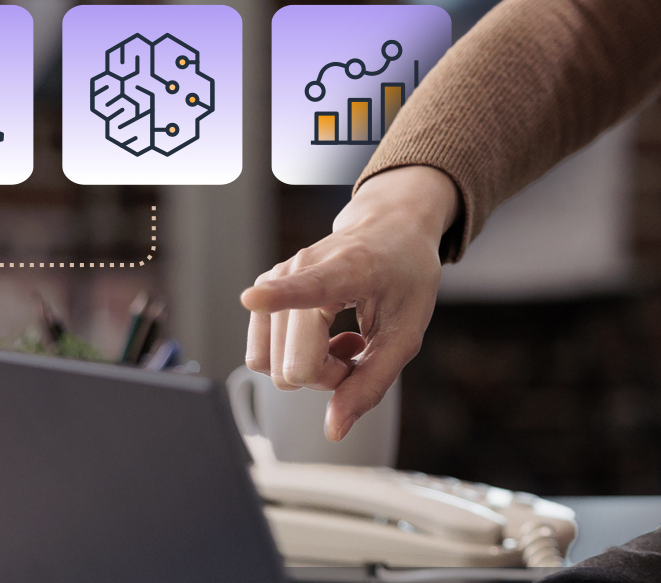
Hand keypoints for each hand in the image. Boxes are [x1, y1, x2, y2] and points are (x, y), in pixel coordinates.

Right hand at [241, 165, 456, 440]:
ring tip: (344, 339)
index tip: (253, 298)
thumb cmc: (404, 277)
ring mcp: (277, 278)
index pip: (308, 286)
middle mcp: (303, 267)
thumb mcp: (407, 334)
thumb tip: (333, 430)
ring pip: (270, 366)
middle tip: (359, 349)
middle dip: (327, 377)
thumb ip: (372, 383)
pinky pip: (262, 356)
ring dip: (310, 369)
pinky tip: (326, 337)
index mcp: (349, 269)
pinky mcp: (263, 293)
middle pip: (293, 366)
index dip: (279, 295)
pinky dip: (294, 359)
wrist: (390, 231)